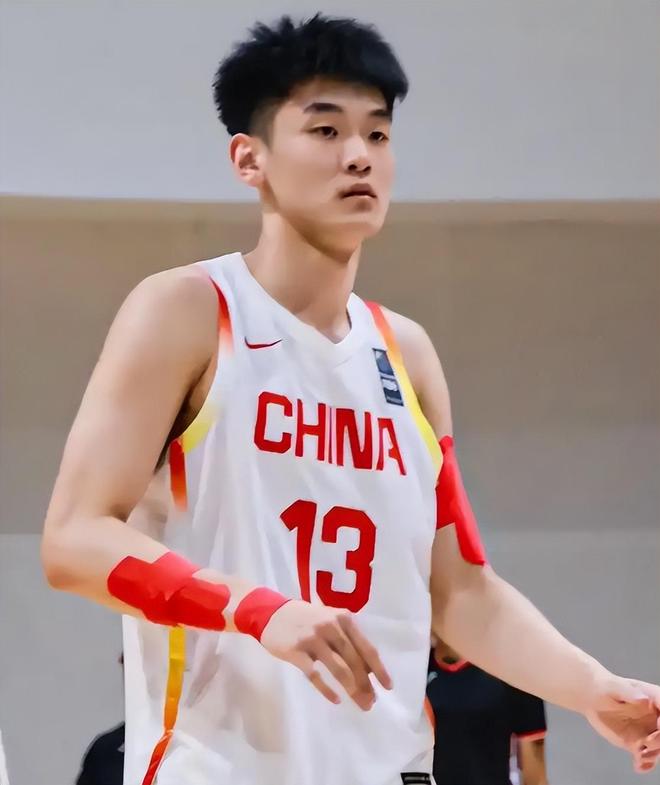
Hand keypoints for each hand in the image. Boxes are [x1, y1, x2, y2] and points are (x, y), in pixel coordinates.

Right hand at [260, 600, 392, 710]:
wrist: (271, 613)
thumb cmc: (306, 618)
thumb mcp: (330, 620)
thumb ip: (347, 639)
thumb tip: (369, 669)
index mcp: (343, 618)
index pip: (366, 647)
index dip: (379, 669)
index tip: (388, 687)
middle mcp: (330, 626)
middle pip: (354, 661)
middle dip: (366, 684)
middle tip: (371, 702)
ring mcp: (313, 639)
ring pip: (338, 670)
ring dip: (352, 690)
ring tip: (360, 703)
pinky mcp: (296, 651)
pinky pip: (315, 675)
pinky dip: (327, 689)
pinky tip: (336, 699)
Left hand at [585, 675, 659, 772]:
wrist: (594, 699)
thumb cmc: (606, 688)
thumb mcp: (615, 686)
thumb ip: (629, 692)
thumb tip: (644, 699)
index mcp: (654, 699)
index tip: (659, 725)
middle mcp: (656, 718)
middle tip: (647, 742)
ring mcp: (648, 732)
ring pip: (659, 747)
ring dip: (653, 754)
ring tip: (640, 755)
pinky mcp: (638, 743)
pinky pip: (647, 757)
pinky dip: (645, 764)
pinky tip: (638, 765)